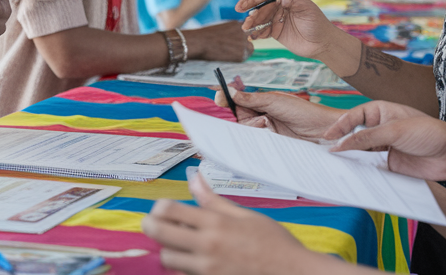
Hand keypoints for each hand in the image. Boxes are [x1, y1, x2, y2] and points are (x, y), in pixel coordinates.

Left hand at [142, 170, 326, 274]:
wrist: (293, 273)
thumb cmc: (273, 243)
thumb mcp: (246, 215)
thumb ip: (214, 200)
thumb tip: (195, 179)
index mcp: (216, 223)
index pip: (169, 209)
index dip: (159, 207)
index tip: (163, 209)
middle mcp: (207, 246)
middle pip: (159, 233)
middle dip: (151, 226)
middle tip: (155, 224)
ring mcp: (207, 269)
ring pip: (167, 258)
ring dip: (168, 250)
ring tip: (179, 245)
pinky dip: (183, 267)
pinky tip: (193, 260)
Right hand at [188, 21, 253, 61]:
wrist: (199, 42)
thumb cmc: (205, 36)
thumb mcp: (221, 28)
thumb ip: (232, 31)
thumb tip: (236, 38)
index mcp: (237, 24)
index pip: (248, 29)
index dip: (245, 35)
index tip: (240, 39)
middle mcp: (243, 32)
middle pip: (251, 38)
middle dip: (245, 43)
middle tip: (234, 48)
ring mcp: (244, 43)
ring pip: (249, 48)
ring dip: (243, 51)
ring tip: (229, 53)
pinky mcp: (241, 54)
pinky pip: (244, 57)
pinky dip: (238, 58)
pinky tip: (228, 57)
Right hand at [214, 87, 341, 140]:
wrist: (325, 132)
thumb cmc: (305, 112)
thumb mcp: (275, 102)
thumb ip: (250, 99)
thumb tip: (228, 91)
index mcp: (261, 103)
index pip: (237, 101)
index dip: (226, 99)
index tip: (219, 99)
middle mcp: (260, 117)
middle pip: (237, 118)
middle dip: (242, 118)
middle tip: (255, 118)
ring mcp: (265, 132)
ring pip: (245, 132)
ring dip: (252, 128)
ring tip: (267, 125)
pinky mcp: (270, 146)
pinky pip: (256, 144)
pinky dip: (256, 142)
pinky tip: (265, 137)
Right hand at [236, 0, 338, 55]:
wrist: (322, 43)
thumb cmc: (317, 23)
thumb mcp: (308, 10)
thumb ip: (294, 3)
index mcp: (286, 0)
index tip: (247, 4)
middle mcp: (279, 9)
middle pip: (261, 8)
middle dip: (251, 11)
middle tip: (242, 14)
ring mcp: (277, 21)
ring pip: (260, 20)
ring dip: (251, 22)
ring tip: (245, 27)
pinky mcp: (276, 33)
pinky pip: (263, 32)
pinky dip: (256, 33)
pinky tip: (250, 36)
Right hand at [326, 101, 445, 182]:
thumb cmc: (428, 132)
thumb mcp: (394, 130)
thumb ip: (367, 137)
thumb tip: (341, 144)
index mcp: (380, 112)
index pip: (354, 117)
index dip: (339, 127)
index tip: (328, 138)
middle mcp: (380, 128)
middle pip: (354, 135)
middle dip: (342, 144)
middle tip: (326, 154)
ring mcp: (384, 146)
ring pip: (361, 152)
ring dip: (351, 159)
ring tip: (336, 166)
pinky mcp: (389, 164)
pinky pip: (370, 167)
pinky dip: (362, 171)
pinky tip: (353, 175)